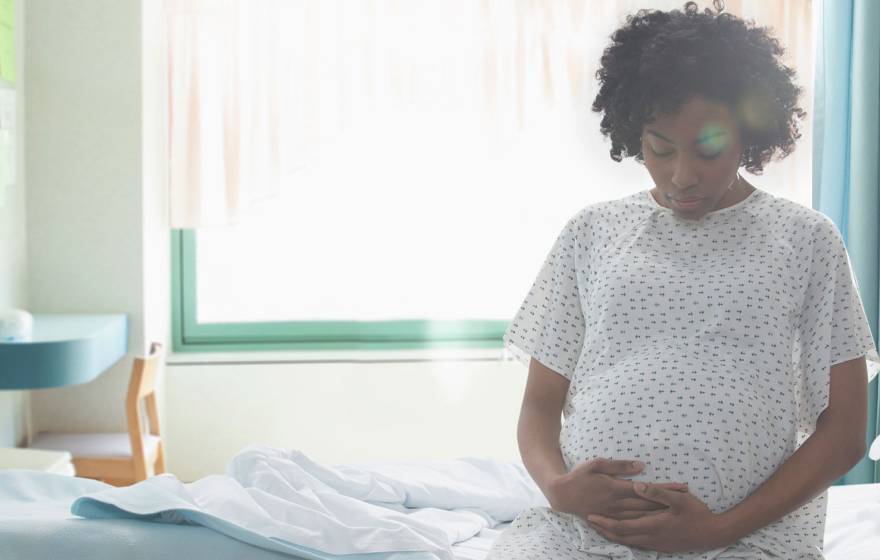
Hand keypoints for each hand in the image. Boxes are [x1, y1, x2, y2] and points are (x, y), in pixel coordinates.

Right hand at [548, 457, 689, 521]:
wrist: (562, 496)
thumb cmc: (579, 476)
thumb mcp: (597, 464)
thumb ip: (619, 465)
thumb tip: (641, 466)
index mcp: (617, 488)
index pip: (647, 489)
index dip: (666, 488)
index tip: (682, 486)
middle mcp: (619, 504)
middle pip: (650, 504)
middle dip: (670, 501)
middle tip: (689, 498)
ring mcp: (616, 515)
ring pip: (644, 516)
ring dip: (662, 513)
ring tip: (679, 511)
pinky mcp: (612, 520)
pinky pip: (634, 524)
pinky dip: (648, 524)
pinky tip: (658, 524)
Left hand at [586, 481, 729, 552]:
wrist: (714, 533)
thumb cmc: (697, 513)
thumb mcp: (679, 499)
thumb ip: (657, 492)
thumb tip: (637, 485)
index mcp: (653, 525)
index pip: (622, 526)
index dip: (605, 522)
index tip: (591, 515)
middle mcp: (652, 538)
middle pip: (621, 536)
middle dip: (604, 529)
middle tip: (589, 522)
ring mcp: (657, 544)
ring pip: (629, 542)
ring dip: (613, 535)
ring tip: (600, 528)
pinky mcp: (662, 546)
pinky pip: (638, 544)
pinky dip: (626, 539)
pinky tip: (623, 535)